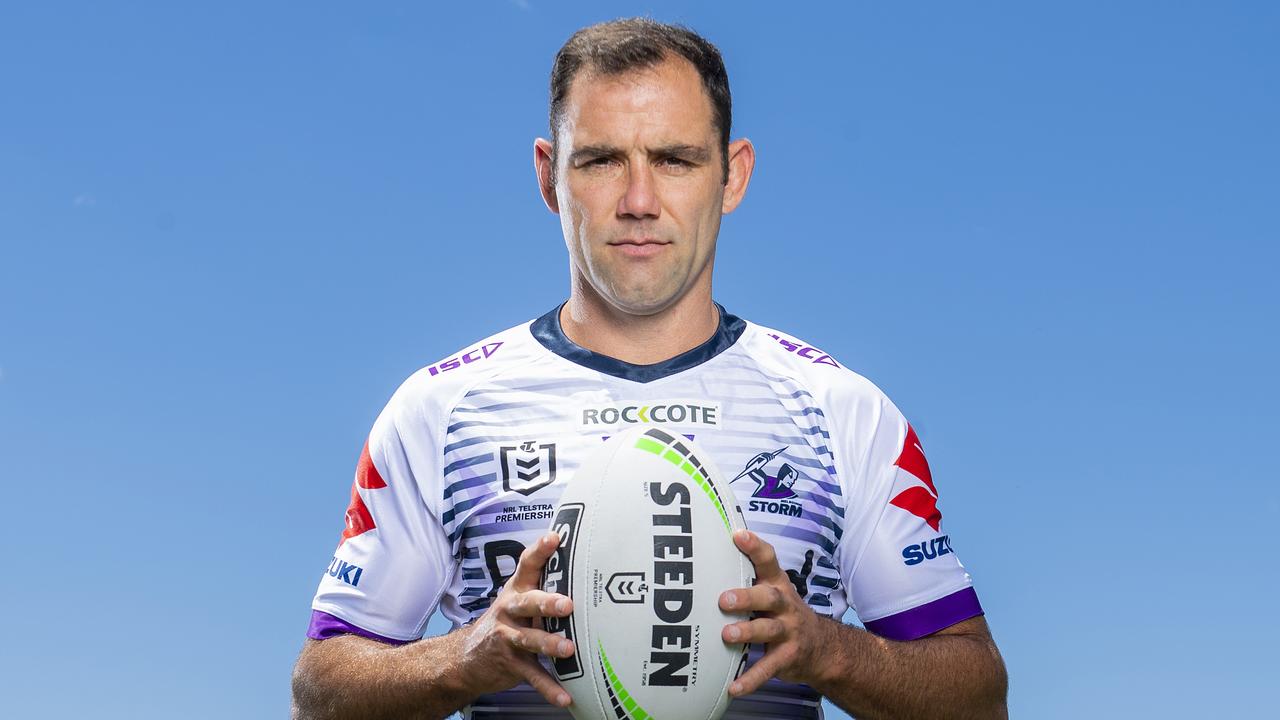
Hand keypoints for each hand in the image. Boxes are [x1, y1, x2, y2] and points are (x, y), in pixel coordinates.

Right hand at [458, 532, 575, 706]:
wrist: (465, 658)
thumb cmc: (505, 623)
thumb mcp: (518, 601)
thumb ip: (543, 587)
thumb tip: (583, 569)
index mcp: (516, 591)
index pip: (527, 565)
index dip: (540, 551)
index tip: (555, 538)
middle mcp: (510, 611)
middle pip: (527, 603)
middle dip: (546, 602)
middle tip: (566, 604)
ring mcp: (508, 638)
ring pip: (529, 639)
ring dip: (549, 644)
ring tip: (567, 649)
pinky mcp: (510, 664)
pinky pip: (532, 676)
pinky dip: (549, 687)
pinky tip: (565, 696)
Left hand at [720, 529, 827, 696]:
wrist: (822, 647)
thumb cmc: (783, 614)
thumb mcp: (772, 592)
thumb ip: (747, 578)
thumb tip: (705, 563)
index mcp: (777, 584)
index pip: (769, 561)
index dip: (755, 547)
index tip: (738, 535)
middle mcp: (785, 605)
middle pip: (769, 597)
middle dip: (747, 597)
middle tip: (724, 600)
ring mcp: (788, 631)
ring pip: (768, 630)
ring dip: (747, 632)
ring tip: (727, 635)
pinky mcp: (787, 657)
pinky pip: (768, 668)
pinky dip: (750, 679)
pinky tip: (733, 688)